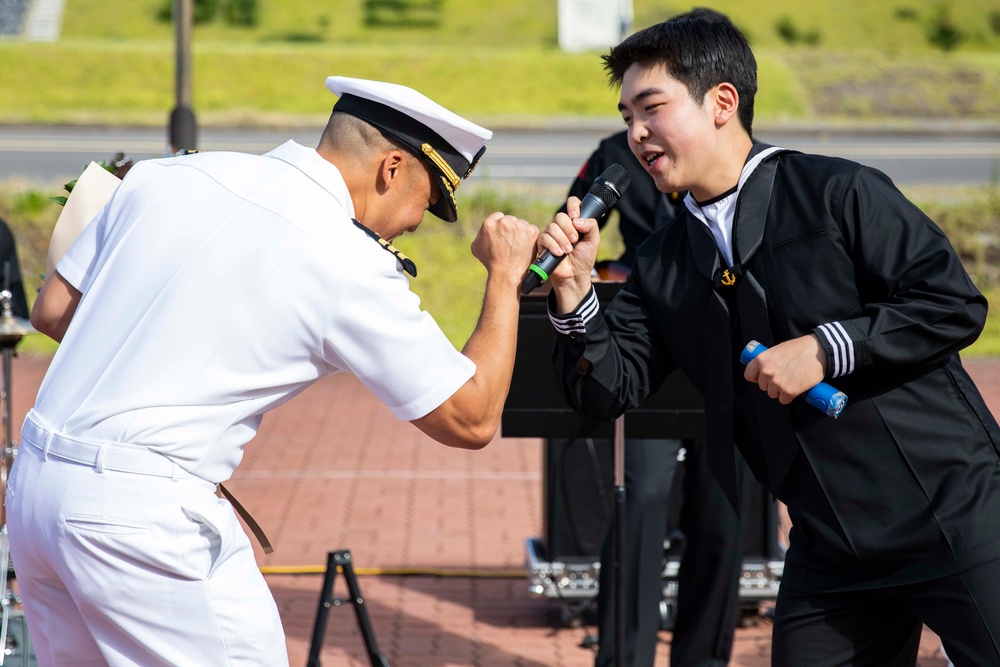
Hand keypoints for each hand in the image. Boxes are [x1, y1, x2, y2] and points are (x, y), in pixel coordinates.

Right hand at [471, 212, 538, 285]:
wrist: (506, 273)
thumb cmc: (490, 262)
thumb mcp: (477, 246)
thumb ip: (481, 232)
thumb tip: (487, 228)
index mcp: (489, 223)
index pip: (498, 216)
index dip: (501, 227)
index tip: (503, 235)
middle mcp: (504, 222)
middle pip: (510, 219)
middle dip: (511, 228)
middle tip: (510, 243)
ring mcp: (519, 226)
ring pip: (521, 224)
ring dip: (520, 232)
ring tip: (517, 246)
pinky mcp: (531, 231)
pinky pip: (531, 229)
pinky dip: (530, 237)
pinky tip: (525, 246)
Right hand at [536, 196, 600, 310]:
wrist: (575, 275)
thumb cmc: (584, 258)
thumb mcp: (594, 241)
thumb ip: (591, 226)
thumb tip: (576, 219)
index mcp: (575, 222)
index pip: (572, 203)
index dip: (573, 206)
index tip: (575, 216)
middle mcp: (562, 226)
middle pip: (560, 216)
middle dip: (568, 229)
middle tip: (575, 241)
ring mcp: (552, 234)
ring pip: (552, 227)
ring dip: (562, 240)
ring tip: (568, 251)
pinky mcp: (543, 243)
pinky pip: (544, 237)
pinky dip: (553, 245)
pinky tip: (559, 253)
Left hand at [743, 334, 826, 403]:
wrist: (819, 351)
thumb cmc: (800, 348)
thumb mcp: (778, 350)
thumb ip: (768, 361)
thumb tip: (763, 370)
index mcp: (761, 360)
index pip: (749, 375)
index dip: (756, 377)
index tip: (763, 377)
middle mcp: (766, 372)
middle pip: (763, 386)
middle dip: (772, 384)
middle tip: (785, 376)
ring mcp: (777, 383)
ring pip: (773, 394)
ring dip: (781, 391)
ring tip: (792, 380)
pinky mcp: (789, 391)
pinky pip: (784, 400)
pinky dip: (790, 396)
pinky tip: (796, 387)